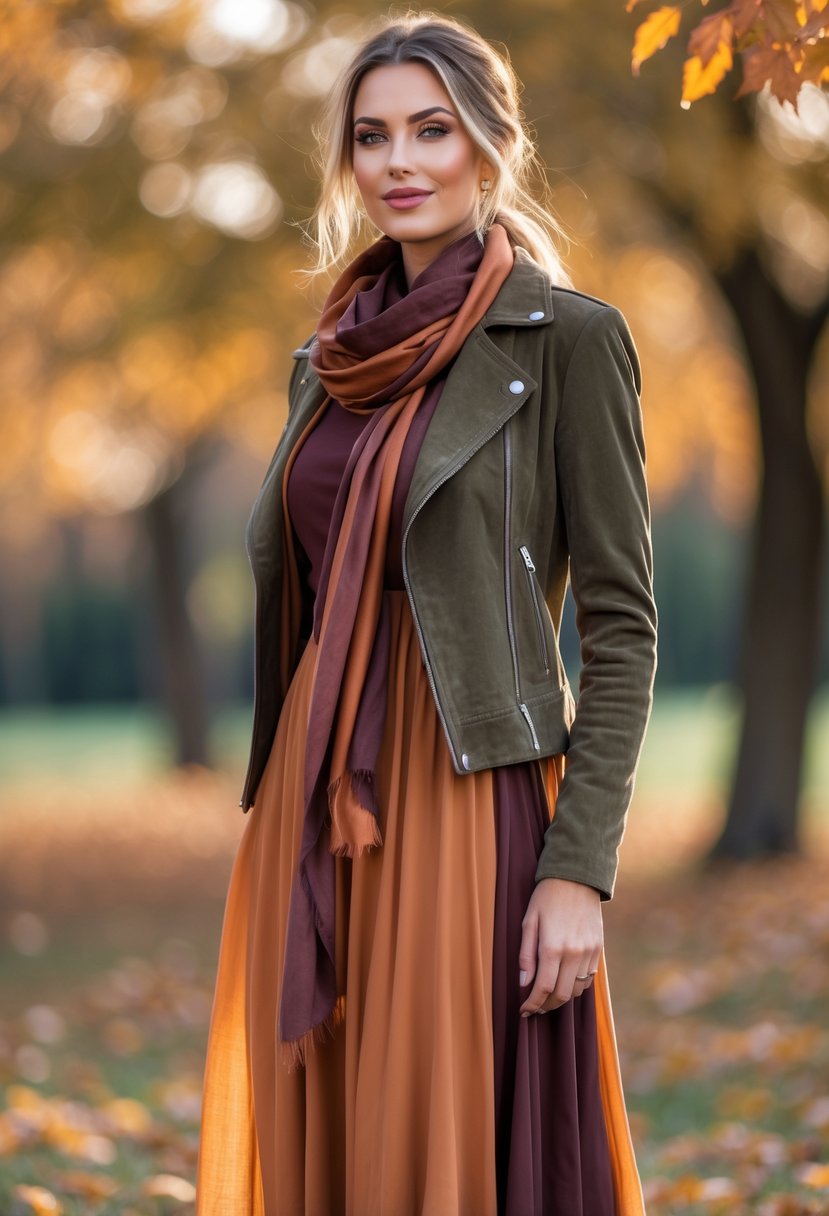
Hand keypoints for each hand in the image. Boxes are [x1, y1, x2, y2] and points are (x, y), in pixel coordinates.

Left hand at [518, 877, 602, 1015]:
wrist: (577, 877)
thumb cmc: (547, 897)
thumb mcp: (529, 921)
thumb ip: (526, 955)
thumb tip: (524, 983)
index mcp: (552, 947)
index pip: (543, 988)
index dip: (532, 1004)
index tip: (524, 1011)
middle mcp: (573, 953)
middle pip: (562, 995)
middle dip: (547, 1006)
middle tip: (535, 1007)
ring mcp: (589, 952)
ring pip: (577, 990)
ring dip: (562, 998)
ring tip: (549, 995)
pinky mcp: (598, 948)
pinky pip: (589, 978)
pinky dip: (576, 986)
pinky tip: (565, 981)